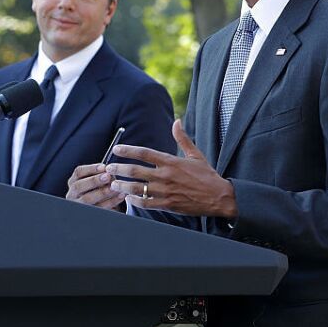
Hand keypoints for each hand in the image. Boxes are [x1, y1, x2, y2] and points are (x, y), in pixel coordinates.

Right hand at [66, 163, 126, 209]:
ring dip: (103, 192)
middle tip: (108, 176)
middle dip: (94, 180)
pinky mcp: (89, 213)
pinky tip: (121, 196)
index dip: (91, 168)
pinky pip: (99, 208)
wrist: (103, 206)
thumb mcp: (99, 181)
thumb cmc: (102, 189)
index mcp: (74, 182)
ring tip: (115, 188)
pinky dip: (111, 202)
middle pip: (79, 186)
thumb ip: (102, 175)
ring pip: (87, 199)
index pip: (78, 172)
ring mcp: (79, 205)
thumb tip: (110, 171)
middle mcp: (73, 194)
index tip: (104, 167)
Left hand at [108, 119, 237, 217]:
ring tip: (113, 184)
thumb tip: (177, 121)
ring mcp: (166, 191)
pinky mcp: (167, 205)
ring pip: (137, 188)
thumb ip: (183, 138)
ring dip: (122, 186)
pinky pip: (145, 203)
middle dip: (119, 169)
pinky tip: (128, 198)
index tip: (117, 149)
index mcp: (172, 161)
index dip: (128, 150)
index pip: (145, 153)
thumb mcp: (196, 155)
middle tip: (108, 168)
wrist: (219, 197)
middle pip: (135, 171)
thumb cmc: (207, 175)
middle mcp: (166, 176)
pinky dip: (134, 201)